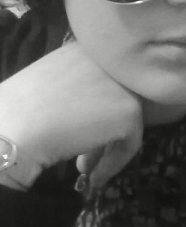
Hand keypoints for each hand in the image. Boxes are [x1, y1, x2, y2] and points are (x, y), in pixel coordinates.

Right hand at [0, 40, 143, 187]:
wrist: (15, 127)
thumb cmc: (18, 107)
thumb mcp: (49, 80)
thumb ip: (74, 85)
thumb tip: (88, 109)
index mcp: (88, 49)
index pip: (103, 80)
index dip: (93, 109)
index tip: (78, 129)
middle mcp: (110, 61)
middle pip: (116, 99)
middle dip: (101, 129)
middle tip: (83, 155)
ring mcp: (124, 84)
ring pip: (125, 120)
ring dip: (105, 147)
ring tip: (84, 168)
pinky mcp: (130, 111)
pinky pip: (130, 143)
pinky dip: (113, 163)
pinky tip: (94, 178)